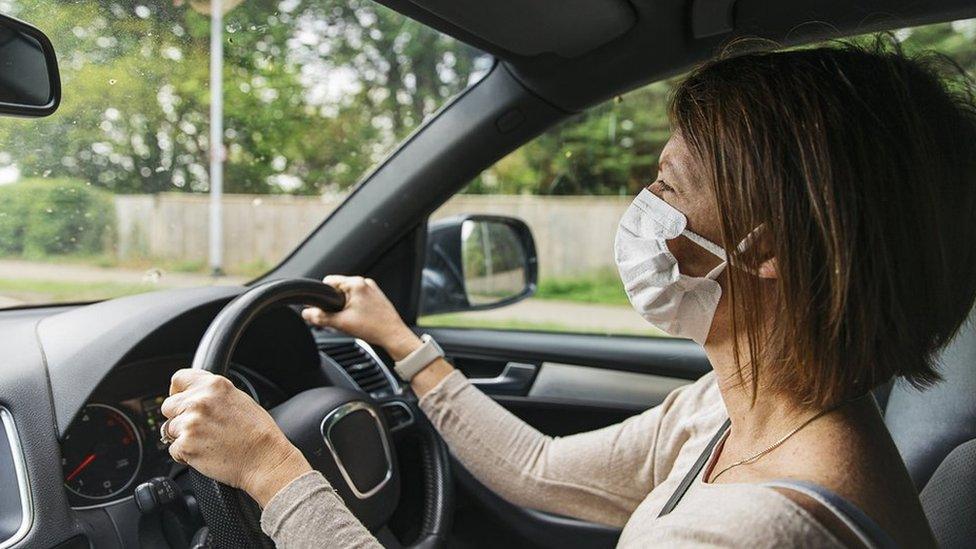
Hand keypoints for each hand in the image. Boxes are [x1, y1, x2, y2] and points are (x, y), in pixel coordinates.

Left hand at [161, 369, 311, 506]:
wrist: (264, 458)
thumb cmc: (258, 433)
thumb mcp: (239, 399)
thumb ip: (213, 395)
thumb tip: (194, 396)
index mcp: (214, 386)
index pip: (179, 379)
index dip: (178, 392)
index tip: (182, 400)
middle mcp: (200, 401)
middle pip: (168, 406)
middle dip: (179, 417)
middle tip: (198, 427)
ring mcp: (190, 423)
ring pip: (169, 429)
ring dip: (182, 436)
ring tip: (205, 441)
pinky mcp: (185, 445)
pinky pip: (173, 449)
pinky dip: (185, 454)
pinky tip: (204, 452)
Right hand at [303, 275, 421, 359]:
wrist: (394, 336)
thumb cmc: (374, 328)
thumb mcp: (341, 323)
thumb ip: (320, 317)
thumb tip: (307, 313)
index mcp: (356, 283)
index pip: (329, 281)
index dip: (322, 296)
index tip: (322, 307)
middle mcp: (365, 283)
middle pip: (338, 289)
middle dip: (334, 303)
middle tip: (338, 318)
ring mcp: (372, 290)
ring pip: (349, 295)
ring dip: (344, 306)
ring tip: (349, 321)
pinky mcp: (376, 298)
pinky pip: (359, 299)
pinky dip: (354, 308)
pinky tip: (358, 320)